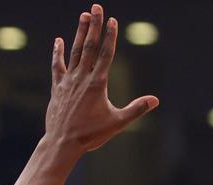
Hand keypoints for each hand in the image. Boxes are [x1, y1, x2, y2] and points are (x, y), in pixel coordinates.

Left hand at [46, 5, 158, 153]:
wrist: (63, 143)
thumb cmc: (91, 135)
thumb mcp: (117, 123)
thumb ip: (136, 109)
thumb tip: (155, 100)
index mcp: (98, 83)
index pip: (105, 54)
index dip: (110, 36)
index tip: (112, 20)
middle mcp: (82, 77)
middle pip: (89, 46)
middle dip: (94, 25)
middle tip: (96, 7)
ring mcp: (68, 81)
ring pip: (74, 51)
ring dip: (79, 32)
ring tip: (83, 16)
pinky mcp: (57, 87)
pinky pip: (57, 65)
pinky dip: (58, 52)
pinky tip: (58, 40)